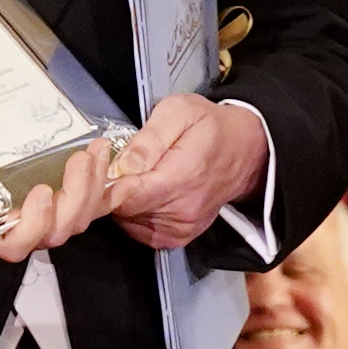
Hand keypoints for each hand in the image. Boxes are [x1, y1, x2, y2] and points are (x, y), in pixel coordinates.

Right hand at [0, 129, 111, 264]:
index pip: (14, 246)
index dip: (34, 226)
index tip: (41, 192)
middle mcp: (11, 227)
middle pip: (56, 233)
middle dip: (76, 199)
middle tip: (80, 161)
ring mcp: (34, 214)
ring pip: (76, 219)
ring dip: (93, 188)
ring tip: (96, 151)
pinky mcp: (50, 198)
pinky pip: (83, 202)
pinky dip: (96, 182)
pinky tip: (101, 153)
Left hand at [97, 90, 267, 251]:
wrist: (243, 150)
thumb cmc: (210, 128)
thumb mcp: (179, 111)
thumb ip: (149, 137)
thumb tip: (124, 163)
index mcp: (180, 177)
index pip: (125, 195)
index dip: (106, 181)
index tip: (104, 165)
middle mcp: (181, 210)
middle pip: (122, 209)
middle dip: (114, 187)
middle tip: (124, 164)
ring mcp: (180, 227)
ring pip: (128, 220)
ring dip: (126, 200)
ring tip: (141, 176)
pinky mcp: (178, 237)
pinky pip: (139, 230)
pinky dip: (136, 212)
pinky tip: (147, 192)